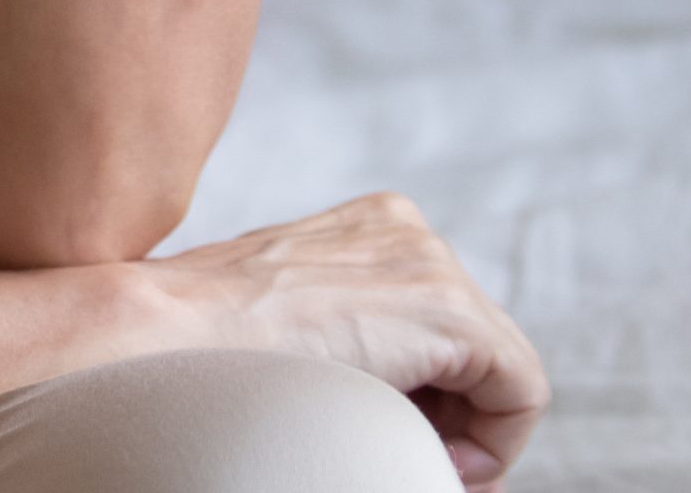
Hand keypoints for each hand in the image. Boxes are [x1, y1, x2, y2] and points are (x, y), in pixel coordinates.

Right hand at [129, 192, 550, 485]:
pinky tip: (437, 462)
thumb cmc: (211, 352)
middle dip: (454, 418)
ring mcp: (426, 258)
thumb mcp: (296, 328)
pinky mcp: (445, 306)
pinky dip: (496, 444)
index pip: (443, 331)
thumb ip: (356, 339)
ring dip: (466, 431)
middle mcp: (404, 228)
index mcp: (367, 229)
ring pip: (503, 371)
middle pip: (478, 349)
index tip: (407, 446)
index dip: (440, 407)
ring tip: (406, 454)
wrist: (169, 338)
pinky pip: (521, 390)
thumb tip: (402, 400)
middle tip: (411, 461)